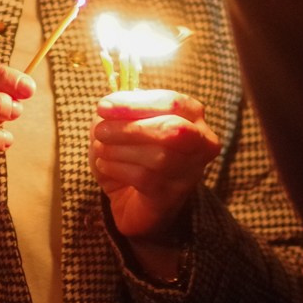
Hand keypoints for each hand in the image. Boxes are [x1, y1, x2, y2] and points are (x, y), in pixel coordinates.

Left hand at [91, 90, 218, 258]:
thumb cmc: (132, 152)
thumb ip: (120, 111)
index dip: (136, 104)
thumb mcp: (123, 124)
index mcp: (192, 115)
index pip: (172, 103)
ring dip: (119, 150)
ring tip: (101, 149)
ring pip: (158, 156)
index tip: (103, 106)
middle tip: (100, 130)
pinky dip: (117, 168)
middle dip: (130, 128)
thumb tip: (109, 108)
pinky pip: (145, 178)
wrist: (132, 199)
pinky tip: (105, 165)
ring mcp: (190, 172)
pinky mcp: (172, 195)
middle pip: (171, 129)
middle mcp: (201, 143)